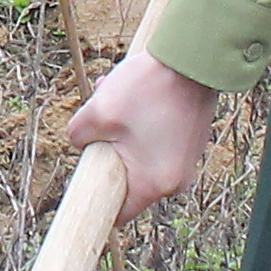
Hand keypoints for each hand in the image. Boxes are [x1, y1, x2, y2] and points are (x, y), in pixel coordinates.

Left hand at [62, 48, 218, 220]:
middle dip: (109, 149)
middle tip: (100, 117)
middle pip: (128, 178)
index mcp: (155, 184)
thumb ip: (78, 136)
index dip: (99, 198)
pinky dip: (143, 124)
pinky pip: (158, 143)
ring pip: (141, 155)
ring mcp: (187, 160)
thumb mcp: (97, 112)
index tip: (87, 180)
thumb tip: (80, 142)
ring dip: (124, 131)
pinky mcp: (192, 141)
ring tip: (114, 95)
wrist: (192, 58)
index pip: (120, 212)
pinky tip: (136, 95)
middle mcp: (177, 180)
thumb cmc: (147, 88)